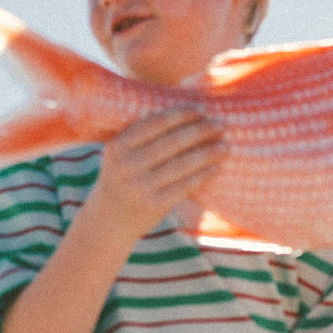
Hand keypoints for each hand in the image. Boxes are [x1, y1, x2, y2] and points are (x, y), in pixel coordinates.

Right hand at [89, 108, 224, 245]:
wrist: (108, 222)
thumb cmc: (121, 181)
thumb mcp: (120, 157)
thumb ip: (141, 138)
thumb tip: (183, 113)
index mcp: (118, 147)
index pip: (155, 123)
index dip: (181, 115)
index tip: (201, 110)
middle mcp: (127, 166)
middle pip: (172, 142)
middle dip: (200, 131)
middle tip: (220, 126)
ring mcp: (140, 187)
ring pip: (182, 164)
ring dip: (207, 153)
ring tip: (224, 146)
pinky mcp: (154, 205)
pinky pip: (185, 186)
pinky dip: (203, 175)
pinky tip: (215, 167)